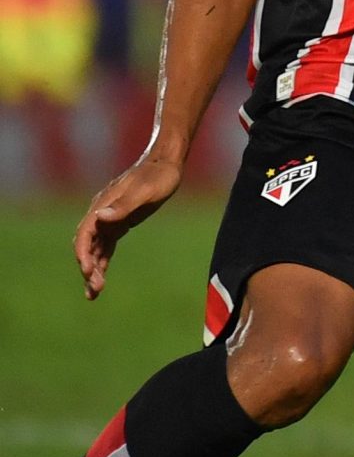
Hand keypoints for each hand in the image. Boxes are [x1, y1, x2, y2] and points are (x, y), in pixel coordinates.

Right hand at [74, 151, 184, 298]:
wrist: (166, 164)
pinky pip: (106, 246)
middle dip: (88, 267)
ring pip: (96, 248)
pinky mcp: (120, 223)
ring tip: (95, 292)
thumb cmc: (158, 176)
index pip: (85, 234)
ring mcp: (109, 219)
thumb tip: (100, 217)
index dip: (84, 254)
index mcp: (102, 206)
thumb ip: (123, 206)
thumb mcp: (144, 192)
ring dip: (94, 269)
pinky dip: (103, 261)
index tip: (87, 271)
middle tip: (95, 290)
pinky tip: (101, 276)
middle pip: (87, 245)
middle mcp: (101, 214)